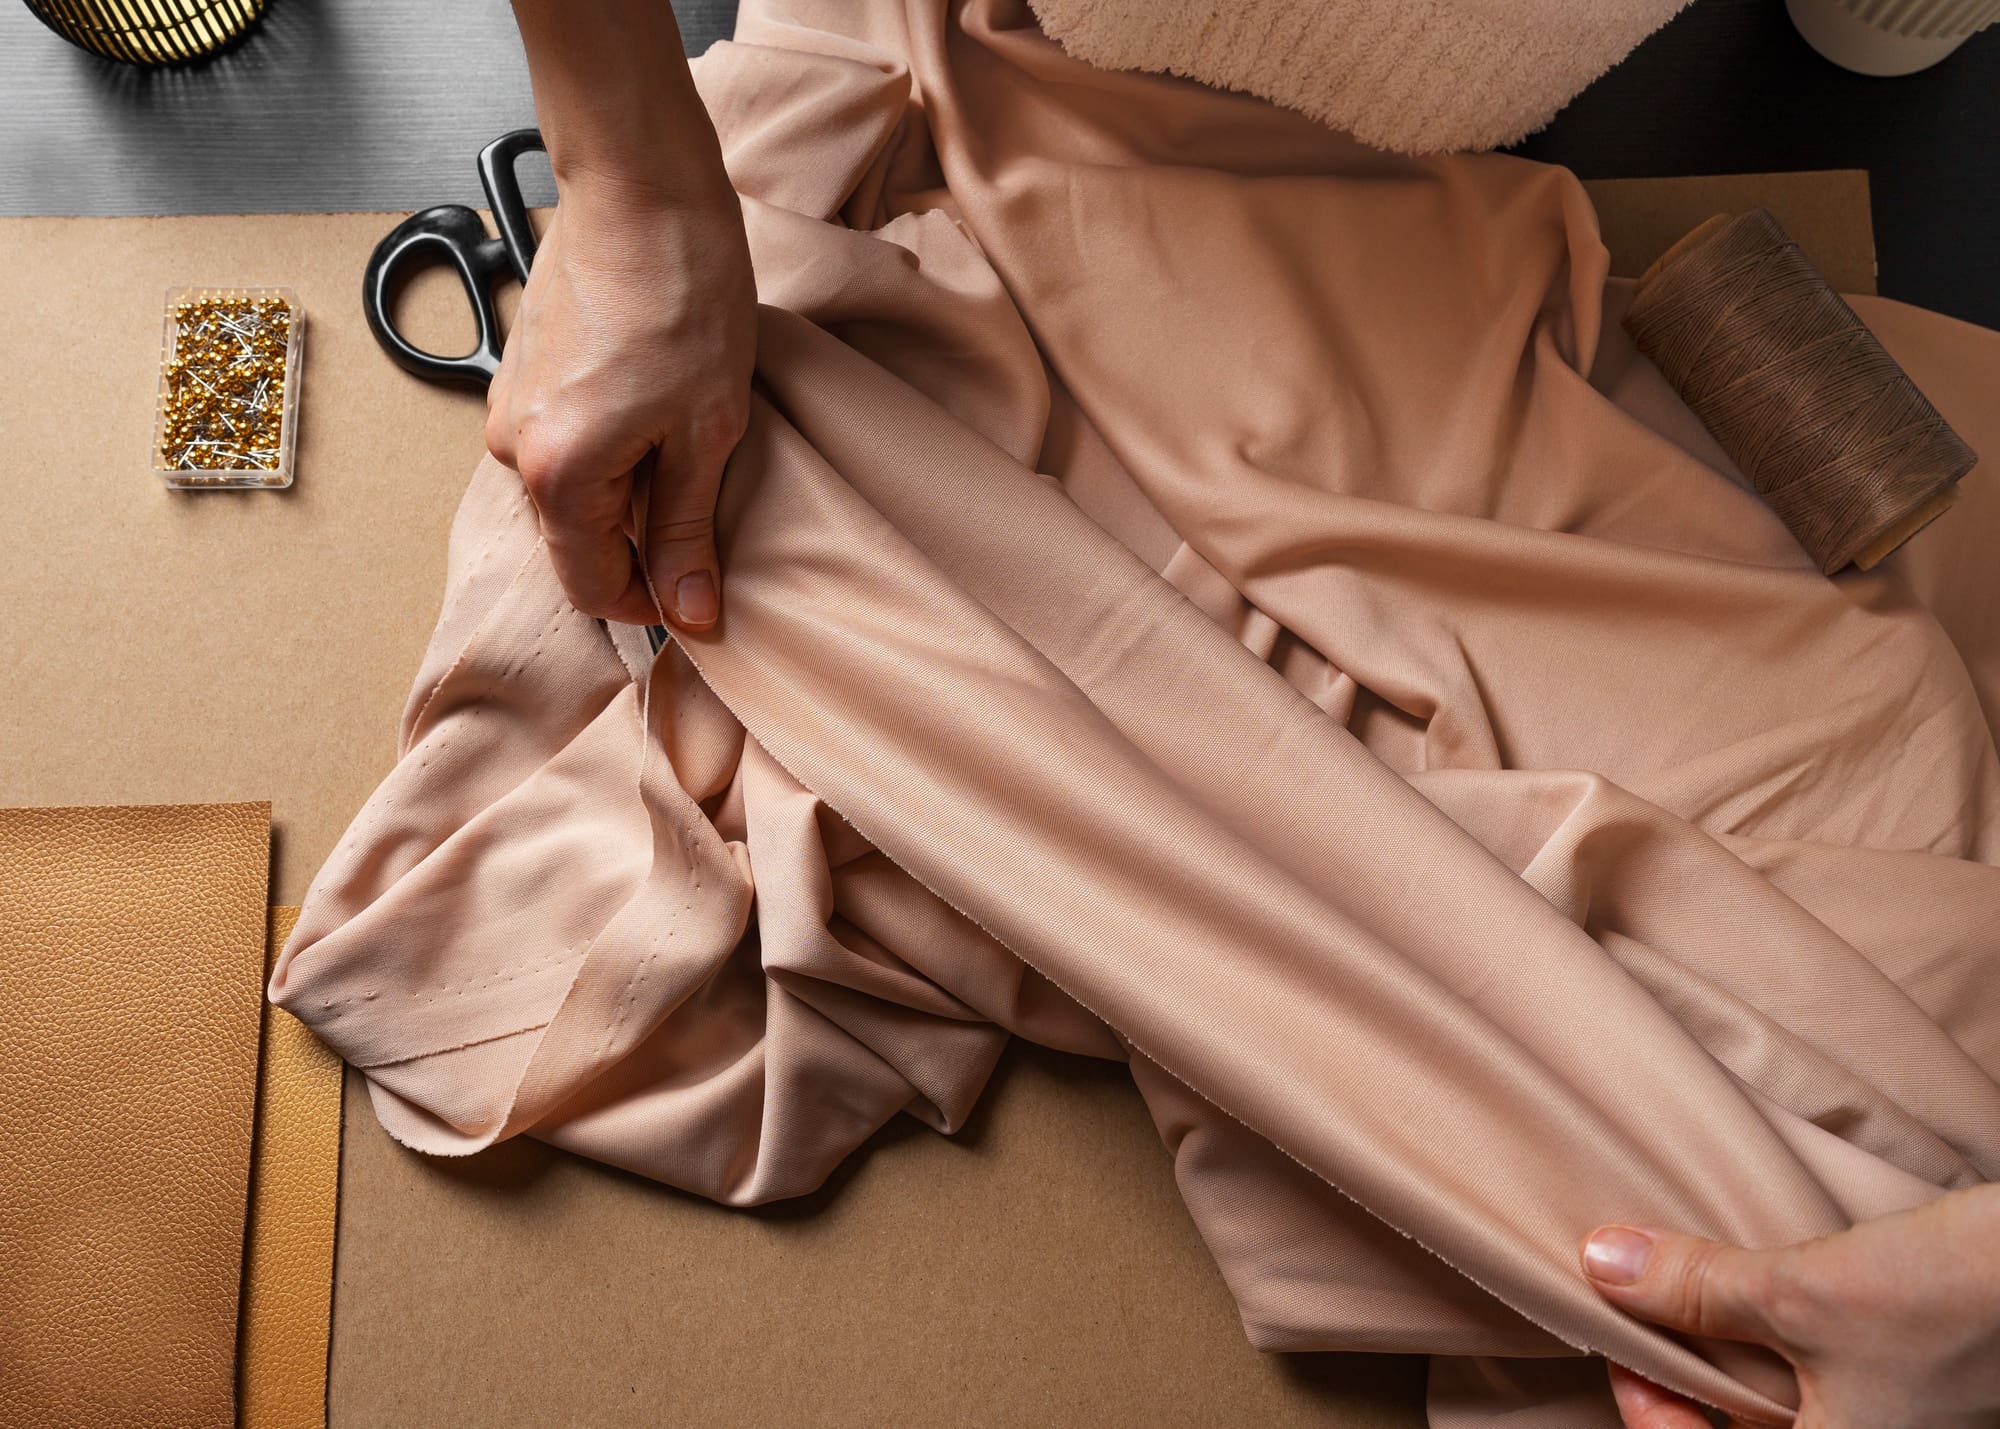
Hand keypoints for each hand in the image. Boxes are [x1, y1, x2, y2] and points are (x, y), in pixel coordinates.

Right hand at [485, 174, 754, 631]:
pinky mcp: (522, 372)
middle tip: (711, 514)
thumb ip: (689, 530)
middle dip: (643, 544)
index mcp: (557, 475)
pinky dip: (611, 447)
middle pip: (579, 540)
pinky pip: (565, 442)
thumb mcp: (707, 430)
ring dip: (630, 491)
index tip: (700, 595)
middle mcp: (512, 448)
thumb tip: (690, 611)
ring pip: (574, 490)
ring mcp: (511, 405)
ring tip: (689, 445)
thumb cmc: (681, 293)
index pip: (592, 587)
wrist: (640, 186)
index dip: (651, 604)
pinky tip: (660, 409)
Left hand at [1580, 1185, 1999, 1427]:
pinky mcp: (1909, 1389)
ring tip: (1699, 1288)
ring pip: (1778, 1405)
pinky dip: (1781, 1339)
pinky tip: (1765, 1288)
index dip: (1645, 1405)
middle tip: (1645, 1301)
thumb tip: (1602, 1265)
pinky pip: (1820, 1379)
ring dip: (1732, 1352)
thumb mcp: (1803, 1294)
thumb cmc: (1958, 1303)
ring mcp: (1891, 1422)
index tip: (1619, 1333)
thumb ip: (1696, 1289)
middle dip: (1686, 1374)